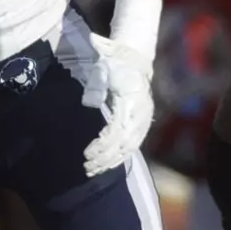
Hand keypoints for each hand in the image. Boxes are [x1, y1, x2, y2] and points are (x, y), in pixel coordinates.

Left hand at [80, 32, 154, 176]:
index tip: (87, 152)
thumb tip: (88, 101)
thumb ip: (96, 82)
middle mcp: (141, 114)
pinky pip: (132, 146)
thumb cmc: (114, 61)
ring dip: (111, 161)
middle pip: (124, 144)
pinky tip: (106, 166)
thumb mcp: (103, 65)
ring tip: (93, 170)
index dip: (103, 145)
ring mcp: (143, 120)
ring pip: (129, 148)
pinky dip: (119, 158)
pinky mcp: (142, 125)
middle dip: (104, 158)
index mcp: (132, 100)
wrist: (134, 59)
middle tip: (86, 166)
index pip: (118, 130)